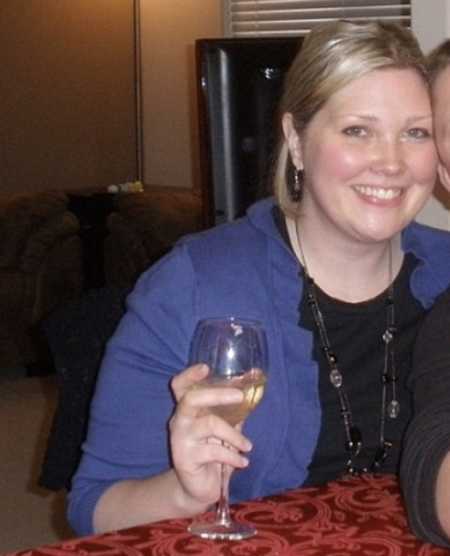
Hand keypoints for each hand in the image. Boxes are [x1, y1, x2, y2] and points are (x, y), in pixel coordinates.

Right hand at [169, 364, 251, 507]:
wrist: (198, 488)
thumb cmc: (213, 452)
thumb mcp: (225, 428)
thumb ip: (235, 410)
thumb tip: (255, 381)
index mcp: (188, 409)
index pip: (179, 386)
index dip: (189, 375)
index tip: (206, 367)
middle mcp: (179, 421)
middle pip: (191, 399)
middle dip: (217, 394)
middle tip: (240, 396)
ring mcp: (180, 439)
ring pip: (209, 424)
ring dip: (234, 435)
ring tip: (248, 446)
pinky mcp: (184, 458)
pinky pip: (213, 451)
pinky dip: (233, 456)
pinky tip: (243, 462)